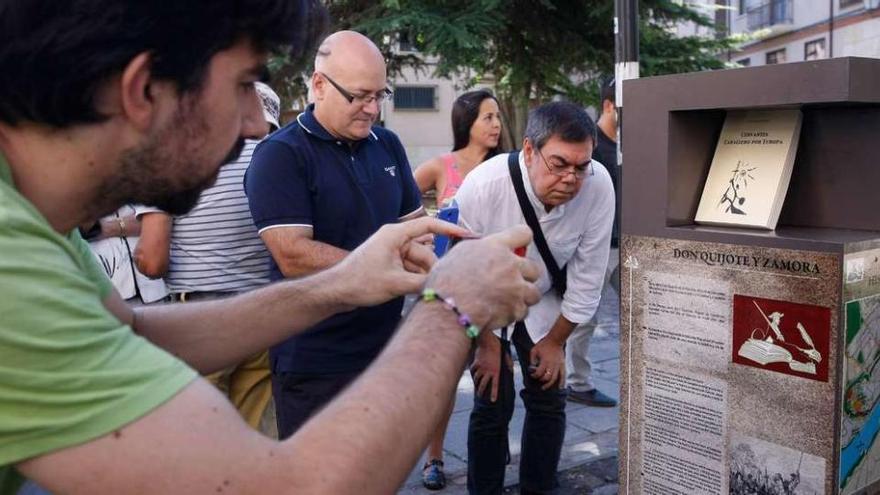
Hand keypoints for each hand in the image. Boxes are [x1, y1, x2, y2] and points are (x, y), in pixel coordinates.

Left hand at [333, 217, 472, 306]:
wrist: (336, 292)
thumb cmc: (360, 282)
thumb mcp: (396, 283)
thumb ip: (423, 282)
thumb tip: (446, 286)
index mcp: (395, 234)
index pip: (429, 224)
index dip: (450, 229)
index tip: (468, 235)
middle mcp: (395, 239)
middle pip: (426, 250)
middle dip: (433, 267)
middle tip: (441, 283)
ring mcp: (392, 252)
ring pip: (419, 262)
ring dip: (423, 276)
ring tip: (424, 291)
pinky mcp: (390, 264)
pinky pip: (411, 268)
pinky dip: (416, 279)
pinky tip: (418, 292)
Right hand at [426, 225, 541, 330]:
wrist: (447, 309)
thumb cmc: (446, 283)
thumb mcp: (459, 253)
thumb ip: (479, 249)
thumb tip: (485, 251)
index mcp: (496, 247)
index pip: (523, 234)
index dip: (523, 240)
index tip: (521, 247)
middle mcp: (510, 265)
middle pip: (534, 267)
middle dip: (524, 276)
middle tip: (511, 281)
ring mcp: (516, 287)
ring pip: (534, 292)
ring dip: (523, 296)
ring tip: (508, 300)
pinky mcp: (516, 308)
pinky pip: (523, 311)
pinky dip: (514, 314)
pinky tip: (500, 312)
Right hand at [471, 334, 512, 401]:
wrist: (487, 340)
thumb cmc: (497, 347)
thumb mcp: (506, 355)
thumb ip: (508, 364)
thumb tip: (510, 370)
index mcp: (496, 370)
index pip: (495, 385)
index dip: (494, 393)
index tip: (493, 400)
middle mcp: (488, 371)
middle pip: (483, 385)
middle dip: (481, 392)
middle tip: (480, 396)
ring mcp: (481, 367)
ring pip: (477, 379)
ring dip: (477, 384)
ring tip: (477, 387)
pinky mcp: (476, 363)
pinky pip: (473, 370)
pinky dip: (473, 373)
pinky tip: (473, 375)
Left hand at [529, 338, 564, 390]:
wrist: (555, 340)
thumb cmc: (544, 345)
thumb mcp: (534, 350)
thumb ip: (532, 360)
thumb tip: (531, 368)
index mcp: (545, 361)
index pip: (539, 373)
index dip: (534, 375)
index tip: (532, 375)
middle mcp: (552, 365)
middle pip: (547, 377)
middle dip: (541, 380)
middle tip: (538, 380)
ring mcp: (558, 366)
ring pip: (555, 379)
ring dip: (549, 385)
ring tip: (544, 388)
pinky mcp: (562, 365)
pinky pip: (563, 376)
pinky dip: (562, 382)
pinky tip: (560, 388)